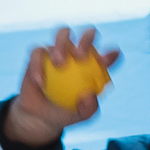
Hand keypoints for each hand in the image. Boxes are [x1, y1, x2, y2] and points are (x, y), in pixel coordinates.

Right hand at [0, 26, 120, 147]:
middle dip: (87, 39)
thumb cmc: (66, 113)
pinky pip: (39, 52)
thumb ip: (89, 107)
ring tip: (59, 63)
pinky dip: (38, 65)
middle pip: (88, 35)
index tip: (106, 62)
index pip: (109, 56)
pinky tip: (40, 81)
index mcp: (95, 65)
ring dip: (62, 44)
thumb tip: (89, 95)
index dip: (111, 55)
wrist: (41, 116)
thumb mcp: (81, 115)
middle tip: (81, 56)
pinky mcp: (39, 54)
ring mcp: (59, 49)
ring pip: (63, 33)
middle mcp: (79, 52)